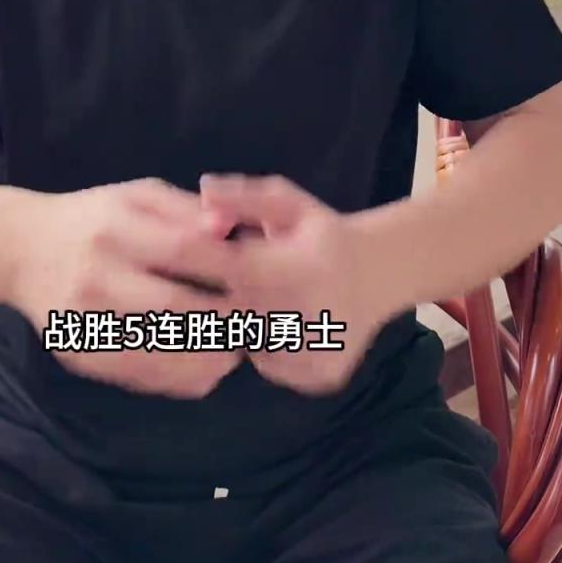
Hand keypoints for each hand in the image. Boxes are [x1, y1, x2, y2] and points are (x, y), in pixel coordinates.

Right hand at [9, 179, 242, 398]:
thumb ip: (184, 209)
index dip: (227, 268)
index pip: (181, 250)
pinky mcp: (78, 355)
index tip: (259, 279)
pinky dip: (178, 379)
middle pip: (173, 310)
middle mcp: (95, 277)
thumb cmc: (93, 218)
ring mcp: (83, 322)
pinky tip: (204, 367)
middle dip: (223, 321)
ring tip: (236, 352)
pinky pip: (137, 377)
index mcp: (114, 230)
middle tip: (255, 324)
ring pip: (157, 354)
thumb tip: (228, 227)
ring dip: (207, 359)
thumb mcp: (135, 196)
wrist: (21, 250)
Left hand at [199, 173, 390, 394]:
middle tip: (236, 284)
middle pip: (225, 316)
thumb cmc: (323, 235)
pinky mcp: (320, 374)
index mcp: (287, 268)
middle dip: (217, 300)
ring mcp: (313, 350)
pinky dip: (269, 349)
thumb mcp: (287, 204)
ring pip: (246, 345)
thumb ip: (243, 197)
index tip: (181, 255)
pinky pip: (270, 366)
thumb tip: (204, 188)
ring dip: (244, 326)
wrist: (380, 271)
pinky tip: (287, 325)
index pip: (219, 268)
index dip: (192, 262)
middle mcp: (301, 314)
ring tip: (269, 301)